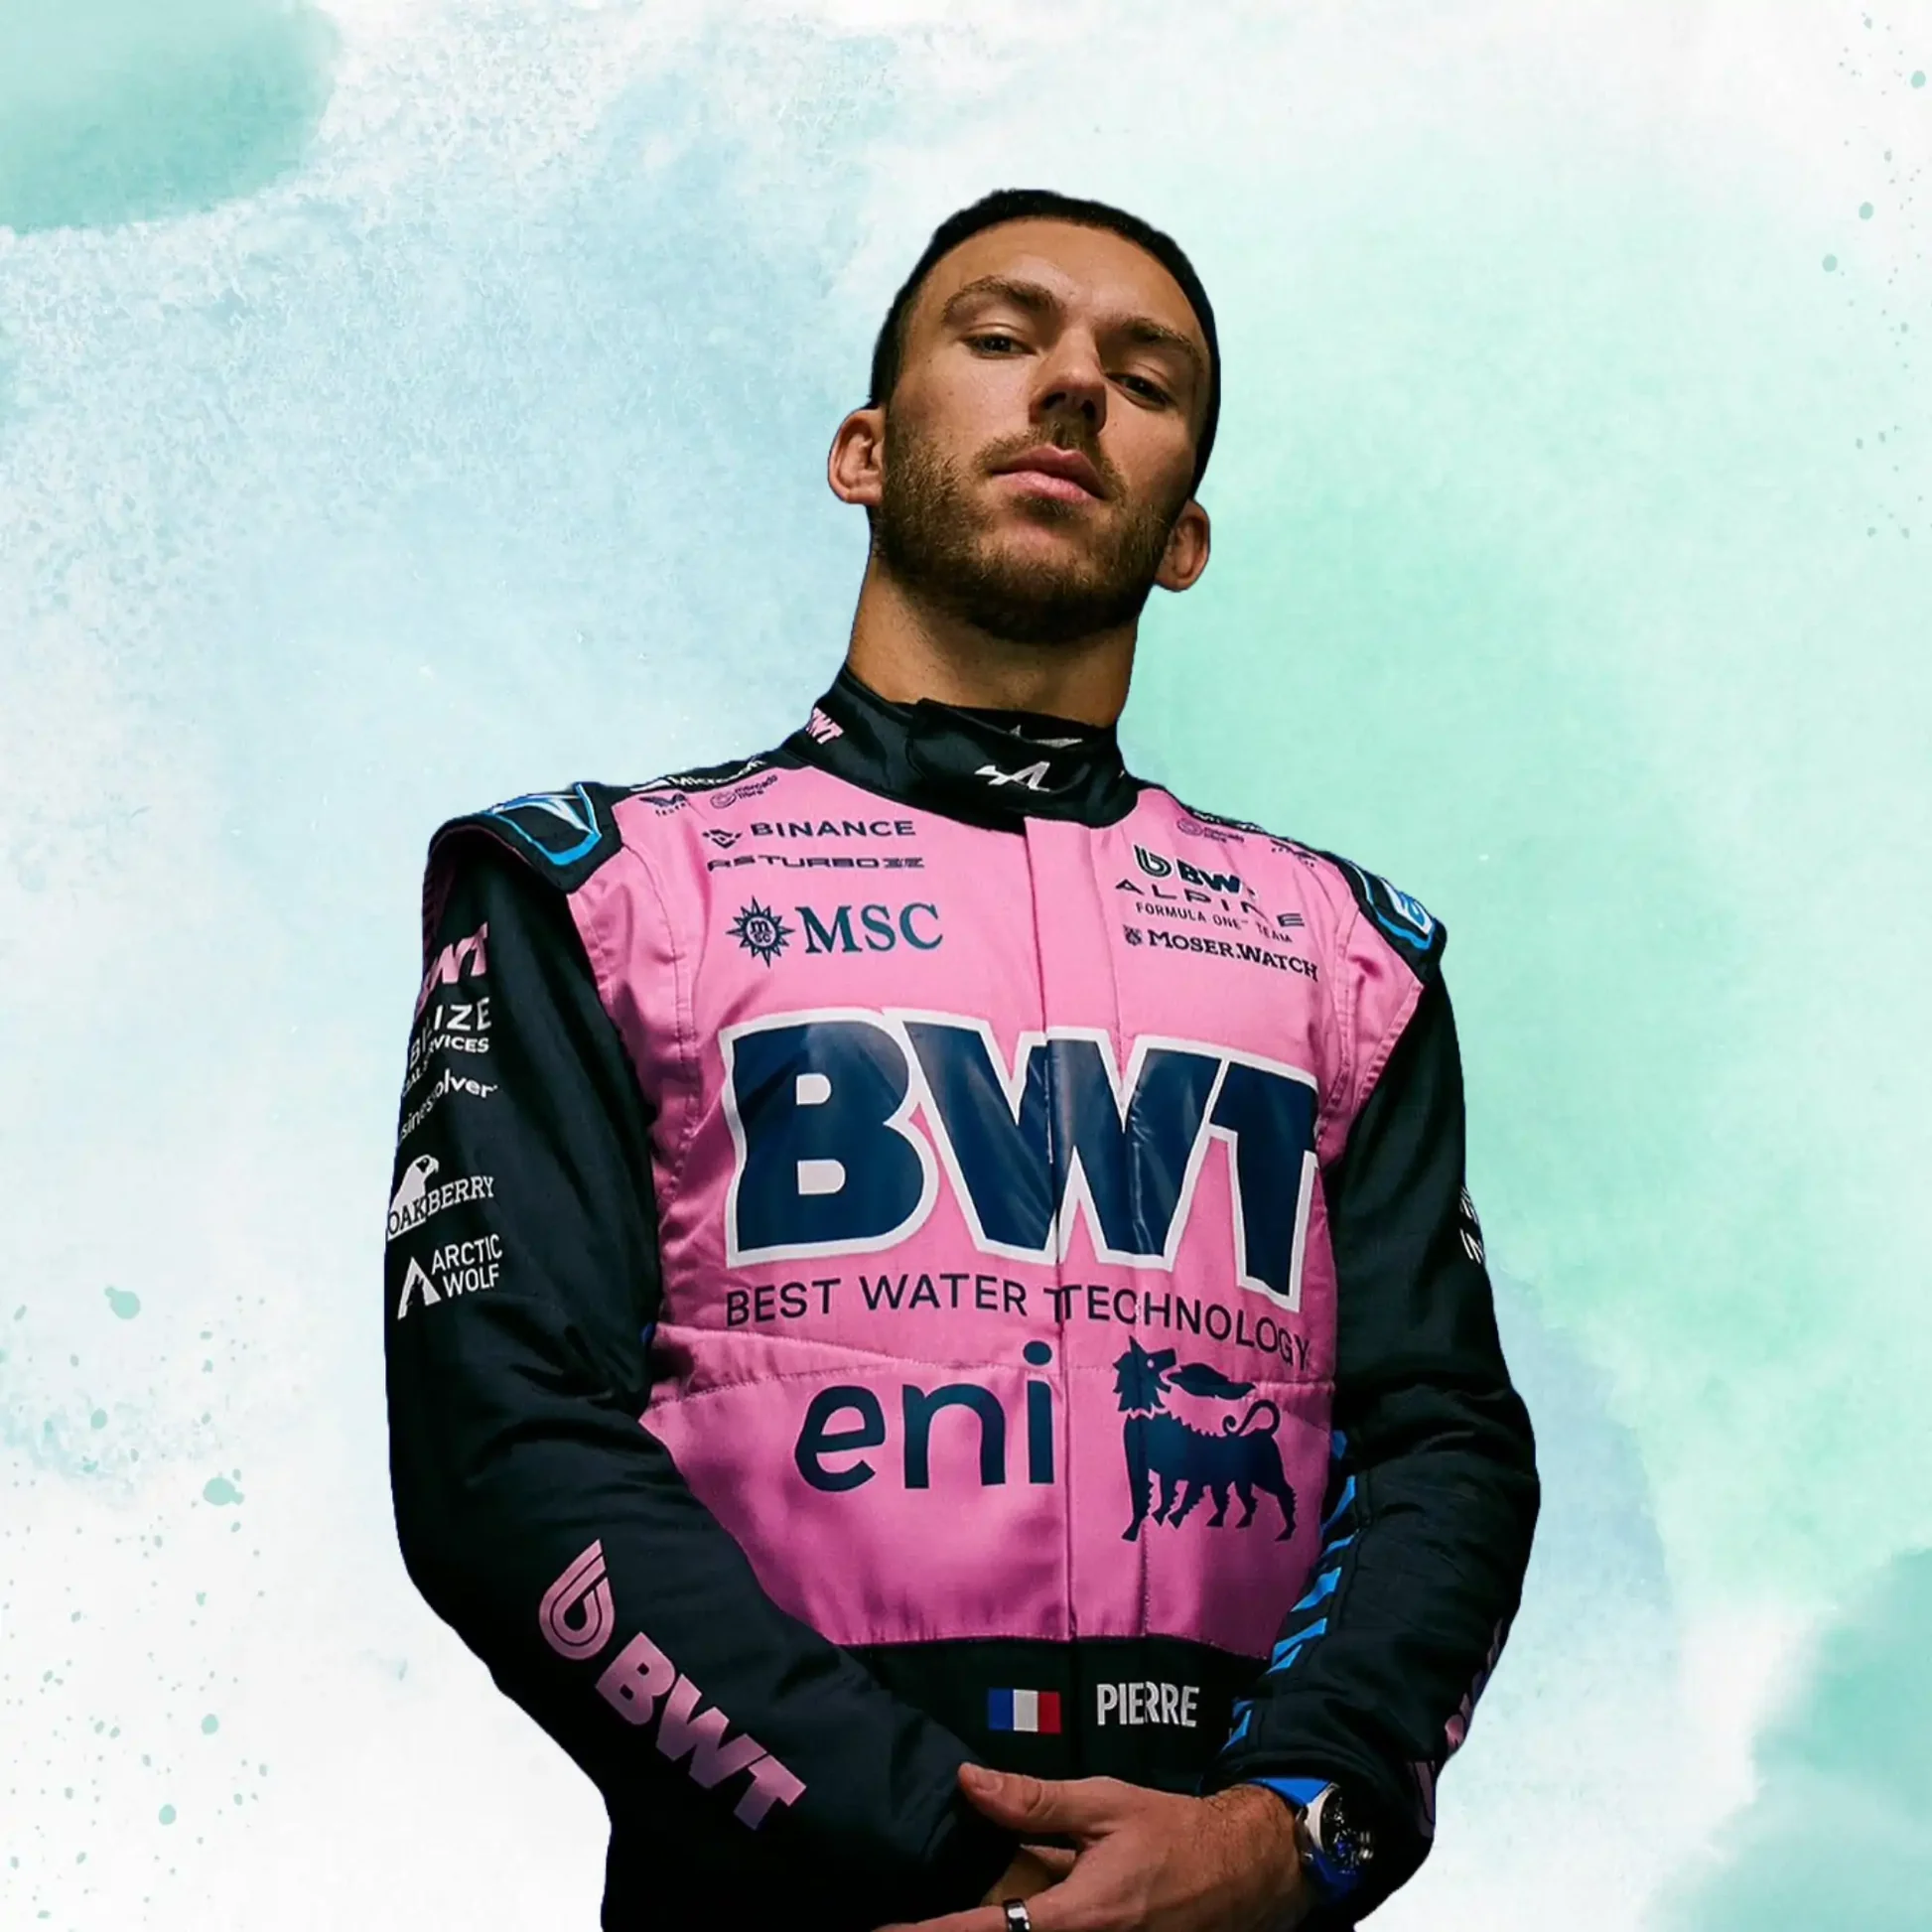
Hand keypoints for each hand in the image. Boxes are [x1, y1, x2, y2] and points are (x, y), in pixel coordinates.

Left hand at [876, 1764, 1308, 1931]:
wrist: (1242, 1872)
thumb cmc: (1171, 1832)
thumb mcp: (1104, 1805)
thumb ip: (1035, 1802)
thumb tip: (970, 1782)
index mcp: (1079, 1917)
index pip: (990, 1931)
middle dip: (955, 1931)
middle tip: (902, 1922)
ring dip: (993, 1920)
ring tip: (943, 1912)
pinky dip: (1023, 1923)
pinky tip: (1005, 1905)